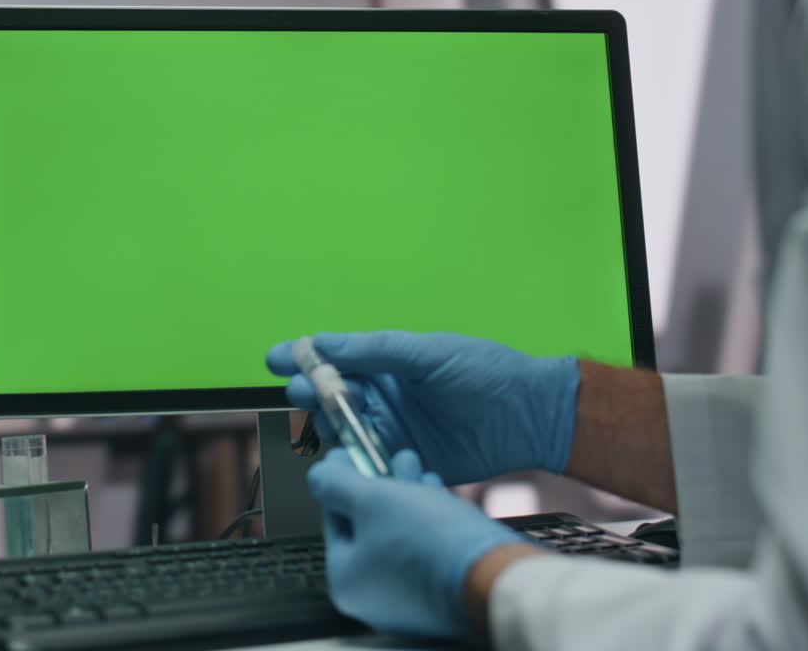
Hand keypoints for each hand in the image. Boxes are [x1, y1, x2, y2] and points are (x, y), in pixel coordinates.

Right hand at [267, 331, 580, 483]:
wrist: (530, 416)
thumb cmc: (485, 372)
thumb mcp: (428, 353)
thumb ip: (376, 350)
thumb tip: (324, 342)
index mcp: (386, 365)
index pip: (334, 359)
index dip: (302, 358)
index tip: (277, 358)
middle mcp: (383, 398)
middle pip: (329, 397)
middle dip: (310, 392)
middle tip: (303, 391)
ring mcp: (392, 431)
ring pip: (343, 432)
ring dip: (330, 427)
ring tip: (331, 421)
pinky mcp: (404, 463)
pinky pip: (369, 466)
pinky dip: (355, 462)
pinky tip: (353, 456)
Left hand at [308, 448, 523, 639]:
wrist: (493, 575)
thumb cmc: (430, 543)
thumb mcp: (372, 500)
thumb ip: (336, 484)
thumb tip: (318, 475)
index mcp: (346, 580)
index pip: (334, 519)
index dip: (343, 479)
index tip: (351, 454)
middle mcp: (373, 597)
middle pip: (368, 528)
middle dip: (381, 485)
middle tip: (388, 456)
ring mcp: (409, 599)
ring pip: (399, 535)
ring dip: (407, 496)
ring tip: (417, 468)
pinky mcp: (441, 593)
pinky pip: (425, 550)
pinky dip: (429, 520)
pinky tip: (438, 495)